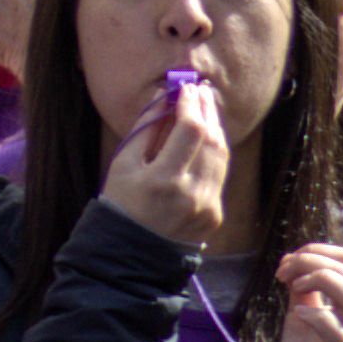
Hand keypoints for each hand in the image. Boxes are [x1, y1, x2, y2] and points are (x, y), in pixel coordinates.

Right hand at [101, 59, 238, 249]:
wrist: (131, 254)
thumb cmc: (121, 204)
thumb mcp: (123, 165)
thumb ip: (145, 128)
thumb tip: (164, 96)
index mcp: (163, 180)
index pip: (190, 129)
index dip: (191, 104)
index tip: (185, 88)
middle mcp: (190, 194)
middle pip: (211, 139)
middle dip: (207, 110)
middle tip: (200, 90)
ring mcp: (206, 207)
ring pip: (221, 156)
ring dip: (215, 128)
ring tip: (204, 109)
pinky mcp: (214, 215)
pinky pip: (219, 175)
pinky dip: (213, 153)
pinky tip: (205, 140)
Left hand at [270, 239, 342, 341]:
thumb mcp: (302, 310)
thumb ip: (302, 288)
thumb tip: (293, 260)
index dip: (318, 250)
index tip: (288, 260)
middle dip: (313, 261)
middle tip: (283, 272)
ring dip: (321, 281)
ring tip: (294, 285)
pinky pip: (336, 333)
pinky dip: (316, 316)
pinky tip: (298, 313)